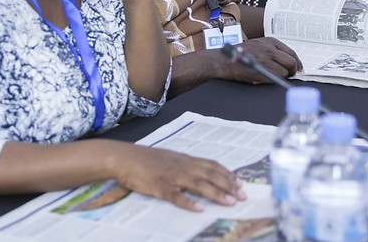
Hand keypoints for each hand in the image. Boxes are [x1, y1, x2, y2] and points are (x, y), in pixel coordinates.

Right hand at [114, 143, 245, 211]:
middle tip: (242, 196)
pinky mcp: (159, 187)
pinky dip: (188, 203)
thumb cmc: (147, 159)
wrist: (125, 157)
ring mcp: (172, 176)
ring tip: (229, 202)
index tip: (240, 183)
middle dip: (228, 185)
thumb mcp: (170, 158)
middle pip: (210, 175)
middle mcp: (183, 166)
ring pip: (199, 185)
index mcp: (186, 159)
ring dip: (216, 194)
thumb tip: (199, 172)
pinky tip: (199, 209)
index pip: (212, 165)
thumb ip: (185, 165)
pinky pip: (176, 196)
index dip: (227, 174)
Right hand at [220, 37, 301, 83]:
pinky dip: (274, 81)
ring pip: (285, 72)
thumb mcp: (259, 44)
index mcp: (270, 41)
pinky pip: (276, 78)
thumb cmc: (240, 53)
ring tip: (273, 76)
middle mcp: (269, 49)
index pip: (291, 52)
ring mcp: (265, 60)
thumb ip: (273, 50)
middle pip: (291, 62)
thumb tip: (288, 61)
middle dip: (293, 71)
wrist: (224, 60)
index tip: (299, 68)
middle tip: (290, 75)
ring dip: (282, 76)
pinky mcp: (261, 71)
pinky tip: (267, 78)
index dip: (297, 62)